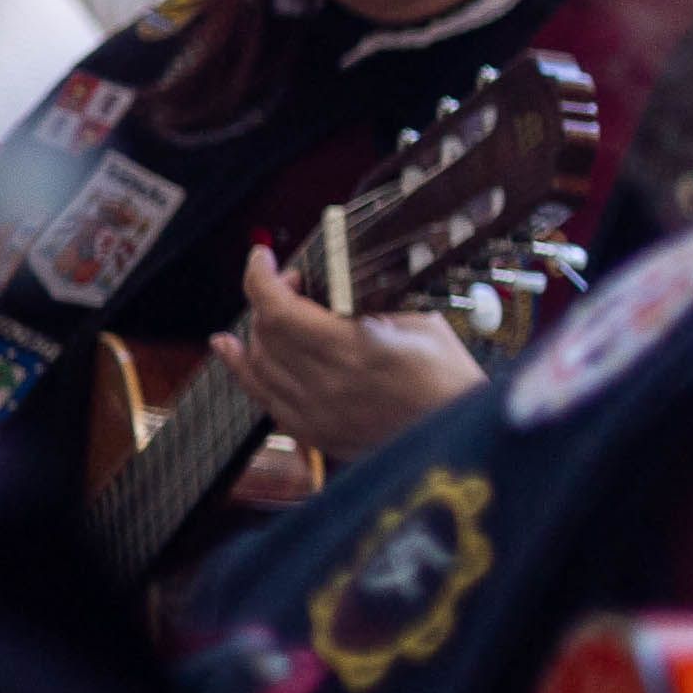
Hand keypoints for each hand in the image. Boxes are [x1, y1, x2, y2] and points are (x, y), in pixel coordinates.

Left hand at [209, 250, 485, 460]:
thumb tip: (335, 285)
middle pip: (265, 333)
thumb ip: (372, 305)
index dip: (261, 278)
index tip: (261, 258)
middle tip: (292, 284)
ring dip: (255, 332)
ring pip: (257, 364)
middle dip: (268, 299)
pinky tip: (232, 351)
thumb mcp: (420, 323)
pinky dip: (243, 371)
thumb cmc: (450, 377)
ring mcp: (316, 413)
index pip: (280, 309)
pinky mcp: (315, 433)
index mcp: (355, 349)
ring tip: (262, 313)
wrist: (460, 434)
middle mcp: (327, 383)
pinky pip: (262, 397)